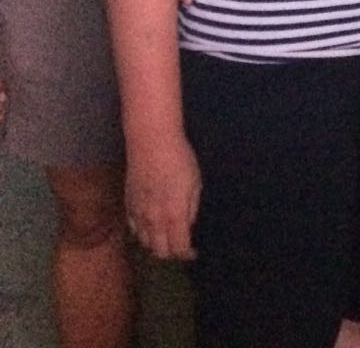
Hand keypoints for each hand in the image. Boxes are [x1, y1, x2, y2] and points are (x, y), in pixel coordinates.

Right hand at [126, 136, 201, 260]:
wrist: (150, 143)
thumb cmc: (179, 160)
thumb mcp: (195, 183)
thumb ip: (190, 209)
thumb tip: (188, 226)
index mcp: (174, 215)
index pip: (178, 248)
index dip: (187, 254)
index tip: (193, 252)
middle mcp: (153, 220)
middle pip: (159, 251)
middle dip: (172, 253)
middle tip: (181, 246)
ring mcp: (138, 214)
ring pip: (144, 242)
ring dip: (156, 245)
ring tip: (167, 237)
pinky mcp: (127, 205)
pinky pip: (133, 229)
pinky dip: (142, 234)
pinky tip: (151, 227)